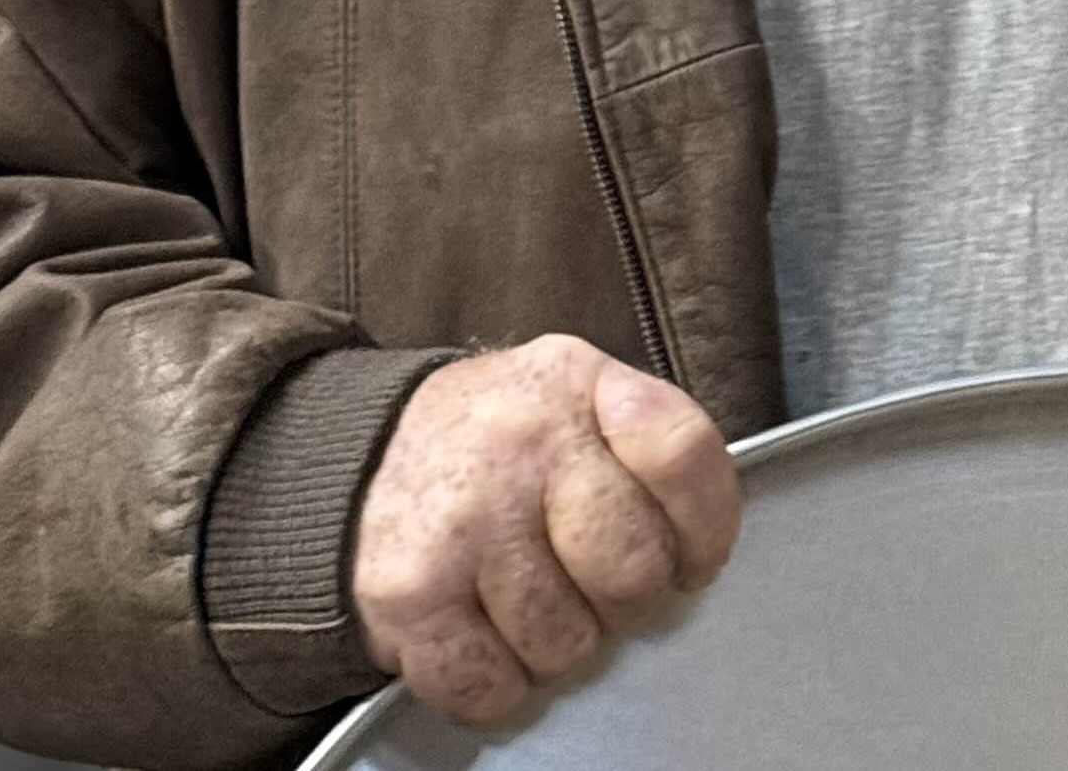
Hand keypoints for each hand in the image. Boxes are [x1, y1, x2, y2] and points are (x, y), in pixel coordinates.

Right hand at [351, 333, 740, 725]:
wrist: (363, 453)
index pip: (682, 453)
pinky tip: (482, 635)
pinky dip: (494, 685)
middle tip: (590, 581)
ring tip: (526, 598)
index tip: (690, 556)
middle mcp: (521, 441)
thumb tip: (695, 555)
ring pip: (565, 643)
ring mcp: (463, 520)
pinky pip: (488, 686)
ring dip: (555, 644)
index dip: (705, 526)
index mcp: (581, 383)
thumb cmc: (506, 443)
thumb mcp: (584, 398)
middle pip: (631, 569)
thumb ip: (651, 447)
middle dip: (625, 599)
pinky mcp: (407, 593)